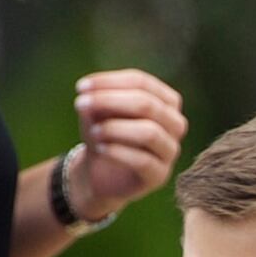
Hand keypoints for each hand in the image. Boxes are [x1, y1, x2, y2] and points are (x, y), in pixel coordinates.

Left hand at [70, 70, 186, 219]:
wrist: (103, 173)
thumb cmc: (105, 134)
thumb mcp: (98, 113)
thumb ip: (97, 102)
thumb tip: (90, 95)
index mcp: (166, 101)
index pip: (142, 83)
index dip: (110, 82)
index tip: (80, 87)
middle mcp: (175, 123)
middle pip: (148, 105)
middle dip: (110, 101)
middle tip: (80, 104)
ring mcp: (170, 150)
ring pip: (150, 133)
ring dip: (116, 128)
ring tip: (93, 131)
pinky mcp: (160, 175)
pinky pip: (143, 161)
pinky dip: (118, 152)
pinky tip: (100, 149)